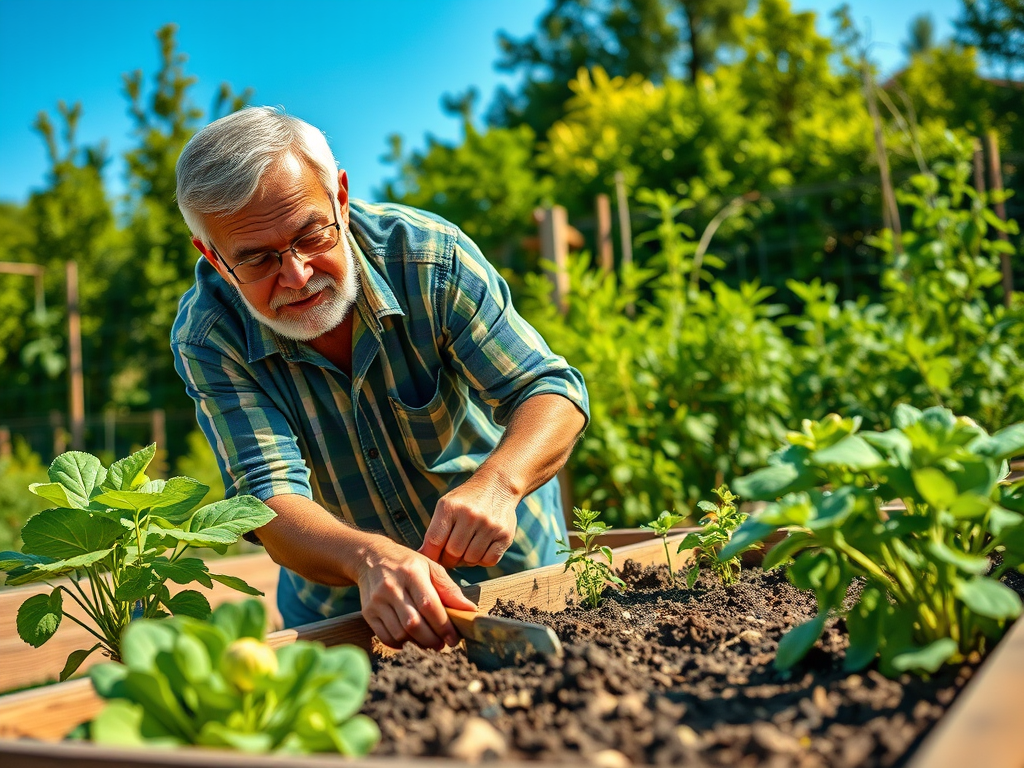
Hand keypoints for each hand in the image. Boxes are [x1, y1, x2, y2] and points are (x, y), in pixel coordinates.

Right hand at [356, 534, 476, 649]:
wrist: (370, 557)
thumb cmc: (406, 563)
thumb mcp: (430, 567)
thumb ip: (449, 589)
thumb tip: (469, 610)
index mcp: (411, 573)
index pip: (429, 605)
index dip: (443, 625)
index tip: (454, 638)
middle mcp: (391, 587)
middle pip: (413, 623)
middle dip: (432, 639)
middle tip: (442, 644)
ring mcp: (377, 600)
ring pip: (399, 633)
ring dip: (417, 643)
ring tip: (428, 641)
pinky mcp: (368, 612)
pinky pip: (385, 636)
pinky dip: (400, 643)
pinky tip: (410, 640)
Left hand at [418, 472, 517, 569]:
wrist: (498, 485)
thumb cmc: (466, 501)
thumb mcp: (446, 505)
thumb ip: (435, 531)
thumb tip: (422, 556)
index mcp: (450, 507)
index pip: (434, 541)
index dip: (431, 555)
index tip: (433, 559)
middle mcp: (470, 515)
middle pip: (453, 553)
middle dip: (449, 558)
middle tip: (451, 555)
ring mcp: (489, 525)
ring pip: (471, 559)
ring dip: (467, 559)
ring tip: (467, 549)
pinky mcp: (505, 535)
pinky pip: (489, 560)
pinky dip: (482, 560)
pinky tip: (481, 549)